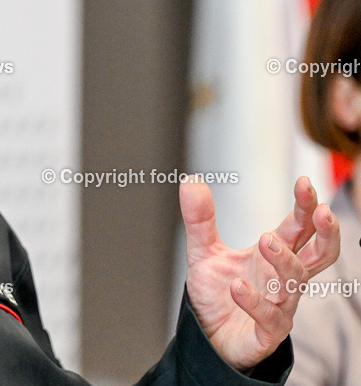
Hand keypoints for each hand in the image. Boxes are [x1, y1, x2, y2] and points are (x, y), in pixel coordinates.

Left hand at [181, 176, 339, 370]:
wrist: (207, 337)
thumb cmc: (217, 294)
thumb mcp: (203, 251)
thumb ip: (200, 219)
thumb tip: (191, 180)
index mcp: (273, 255)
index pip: (299, 227)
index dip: (306, 206)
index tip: (304, 183)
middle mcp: (282, 279)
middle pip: (320, 254)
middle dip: (326, 232)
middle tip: (321, 211)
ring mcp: (280, 306)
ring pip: (297, 282)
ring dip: (285, 259)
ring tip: (264, 240)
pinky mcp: (268, 332)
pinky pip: (270, 317)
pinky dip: (254, 301)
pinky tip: (236, 286)